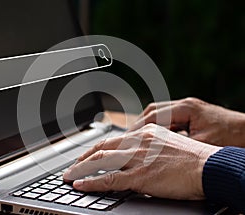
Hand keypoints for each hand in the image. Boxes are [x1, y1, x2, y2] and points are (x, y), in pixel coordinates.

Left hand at [63, 124, 220, 199]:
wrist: (209, 166)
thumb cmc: (193, 158)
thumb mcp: (167, 145)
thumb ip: (149, 149)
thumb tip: (137, 158)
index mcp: (145, 133)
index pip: (113, 140)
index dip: (96, 148)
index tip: (87, 155)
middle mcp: (138, 142)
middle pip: (103, 148)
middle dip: (84, 158)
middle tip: (73, 165)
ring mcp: (137, 158)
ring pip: (101, 161)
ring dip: (82, 169)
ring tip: (70, 176)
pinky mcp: (140, 175)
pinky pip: (109, 179)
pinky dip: (92, 182)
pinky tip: (80, 184)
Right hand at [129, 97, 244, 146]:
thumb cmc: (232, 136)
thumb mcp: (203, 144)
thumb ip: (178, 146)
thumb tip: (157, 153)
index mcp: (186, 108)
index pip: (154, 115)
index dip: (138, 127)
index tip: (127, 138)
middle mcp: (185, 105)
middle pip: (152, 111)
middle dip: (137, 125)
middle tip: (126, 138)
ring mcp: (187, 109)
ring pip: (158, 114)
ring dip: (145, 125)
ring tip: (135, 138)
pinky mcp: (190, 115)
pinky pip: (167, 119)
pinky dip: (157, 127)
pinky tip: (152, 138)